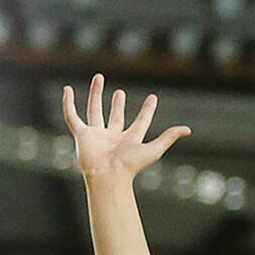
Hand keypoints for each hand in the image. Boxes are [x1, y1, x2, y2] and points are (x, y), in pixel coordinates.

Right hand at [62, 74, 190, 179]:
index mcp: (130, 140)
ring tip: (98, 78)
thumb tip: (188, 129)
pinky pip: (71, 116)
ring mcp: (96, 135)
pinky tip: (67, 90)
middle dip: (117, 104)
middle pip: (115, 117)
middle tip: (120, 93)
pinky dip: (68, 103)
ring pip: (94, 111)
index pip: (141, 122)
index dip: (147, 111)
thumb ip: (168, 138)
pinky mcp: (81, 135)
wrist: (107, 176)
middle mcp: (113, 137)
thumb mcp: (153, 149)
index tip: (153, 98)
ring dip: (96, 95)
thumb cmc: (130, 166)